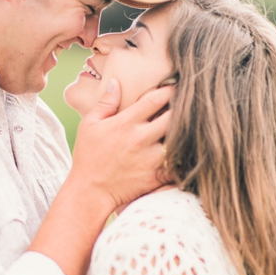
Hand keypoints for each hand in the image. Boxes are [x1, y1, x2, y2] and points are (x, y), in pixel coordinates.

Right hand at [69, 79, 173, 212]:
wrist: (90, 192)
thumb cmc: (88, 157)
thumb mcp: (89, 125)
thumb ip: (105, 103)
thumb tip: (116, 82)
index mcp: (126, 123)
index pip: (157, 98)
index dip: (169, 90)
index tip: (173, 88)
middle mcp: (141, 138)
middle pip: (175, 115)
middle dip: (181, 109)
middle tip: (185, 107)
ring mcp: (150, 158)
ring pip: (180, 138)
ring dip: (184, 133)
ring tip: (187, 128)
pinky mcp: (156, 175)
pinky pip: (179, 163)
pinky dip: (183, 157)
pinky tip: (183, 152)